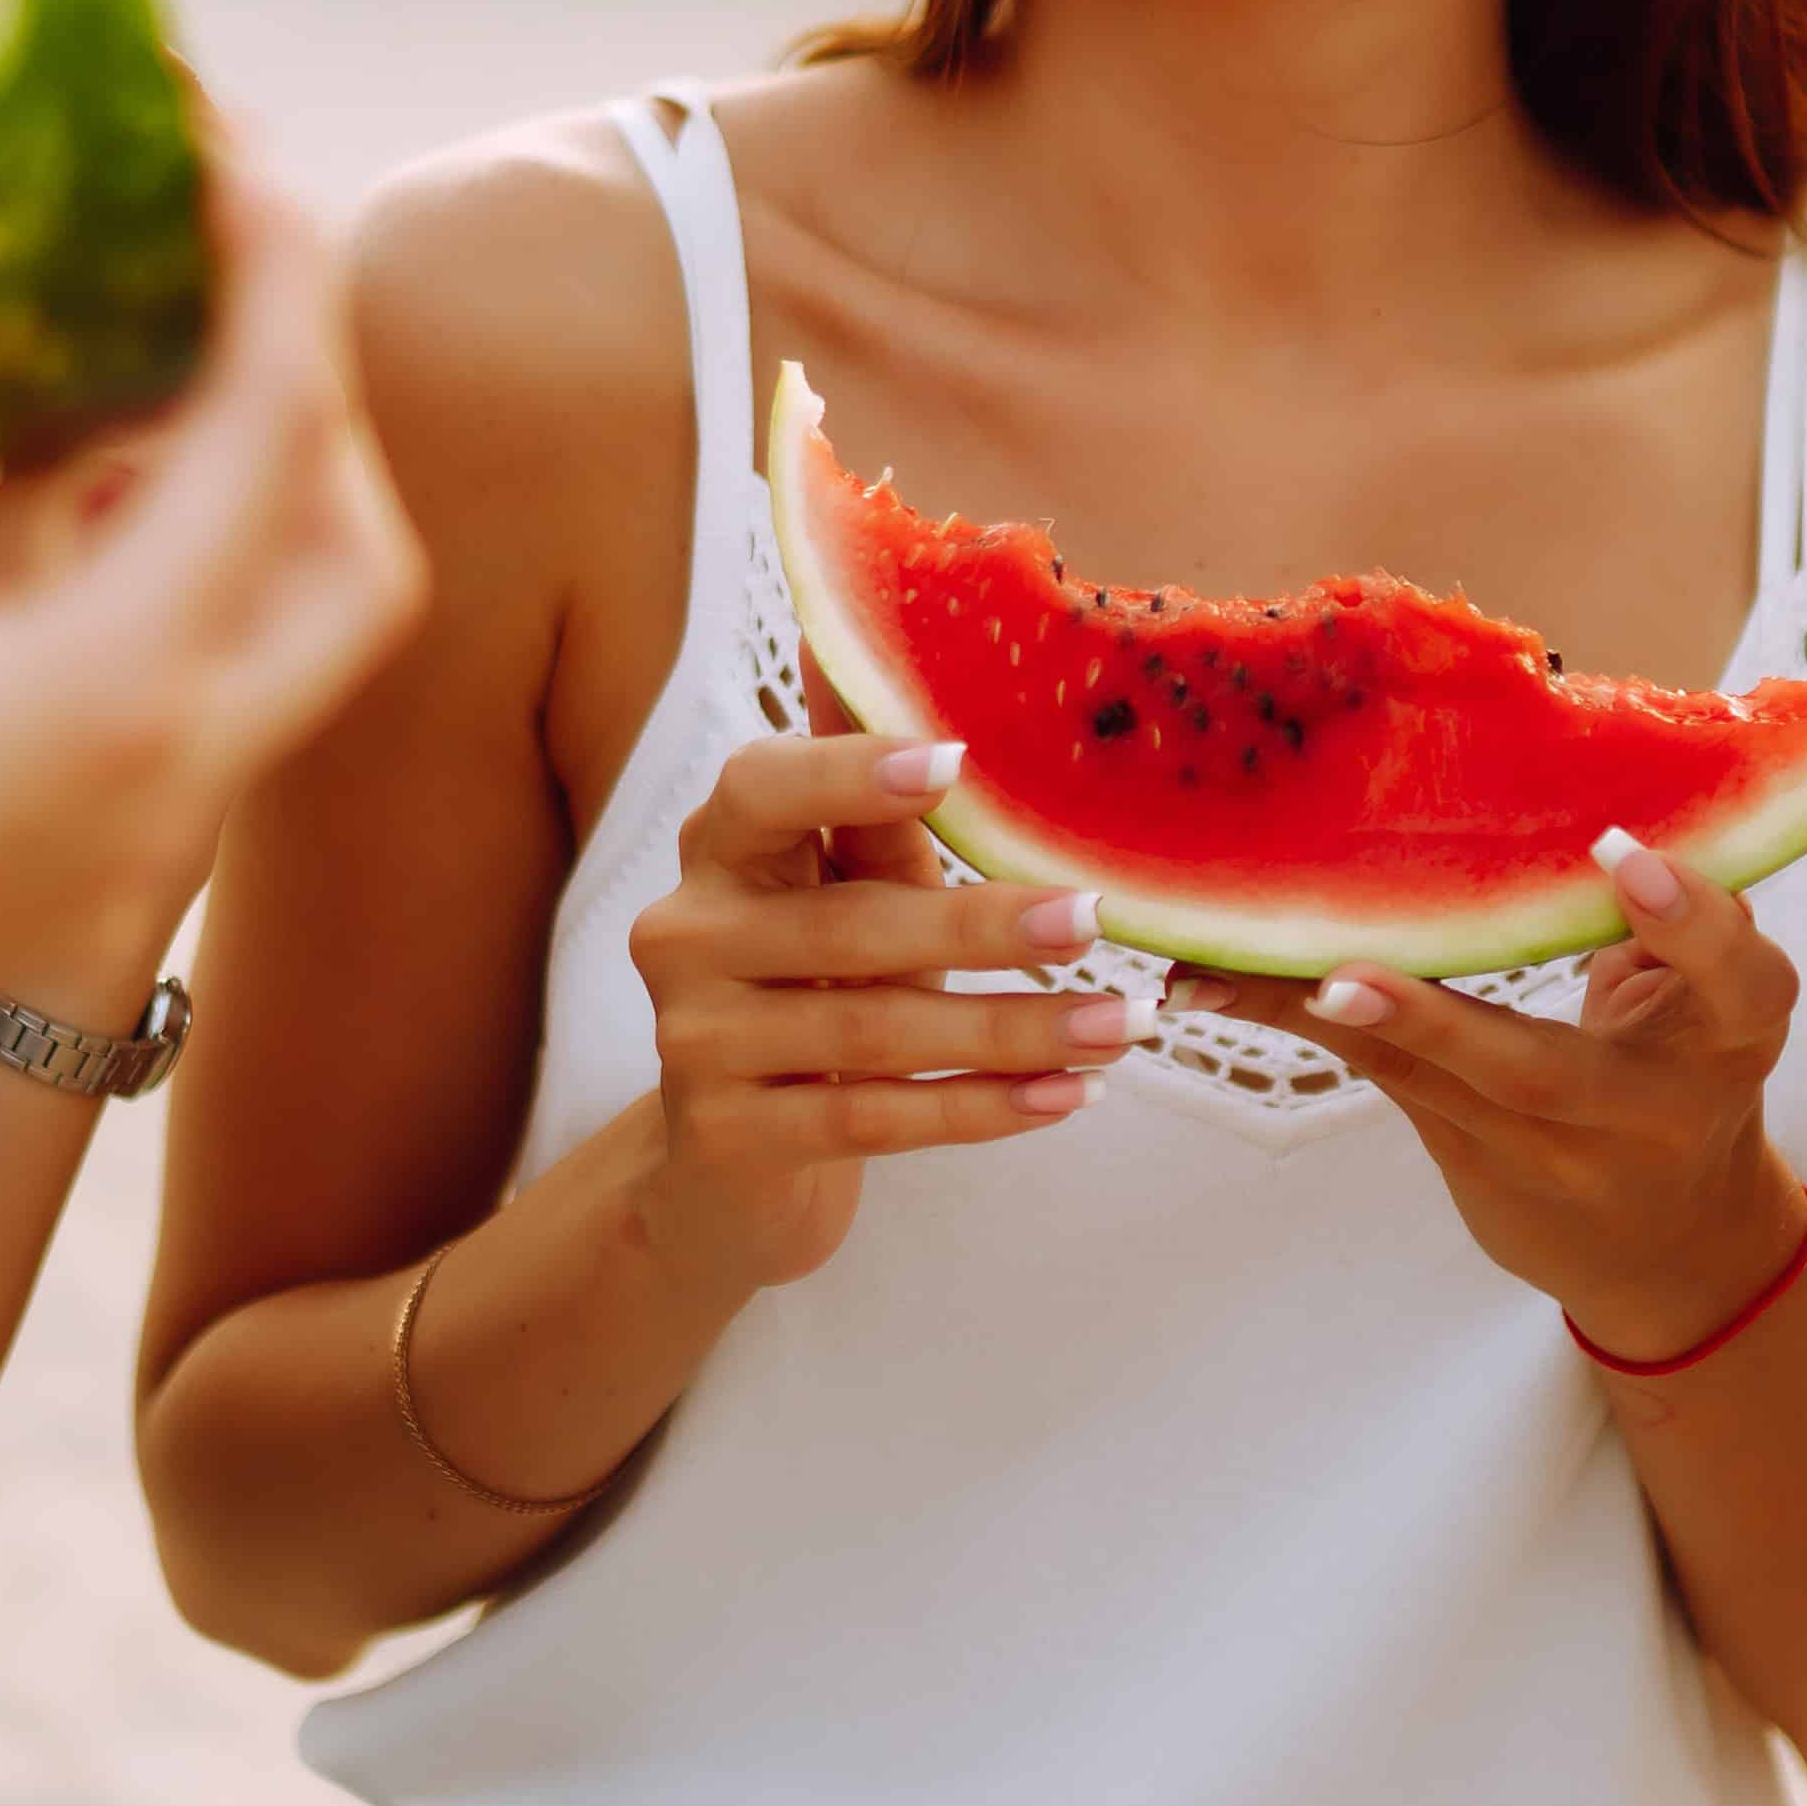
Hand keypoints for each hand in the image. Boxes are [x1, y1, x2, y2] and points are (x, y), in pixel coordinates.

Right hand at [0, 273, 410, 1018]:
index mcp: (106, 698)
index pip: (271, 438)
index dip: (271, 269)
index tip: (230, 147)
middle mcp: (159, 787)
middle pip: (345, 562)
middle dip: (300, 412)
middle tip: (195, 285)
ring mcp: (123, 852)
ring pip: (264, 642)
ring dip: (212, 501)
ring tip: (79, 370)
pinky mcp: (65, 880)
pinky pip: (164, 705)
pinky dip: (124, 589)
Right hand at [616, 732, 1151, 1296]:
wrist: (733, 1154)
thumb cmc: (818, 985)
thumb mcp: (845, 887)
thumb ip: (873, 800)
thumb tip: (900, 652)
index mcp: (719, 846)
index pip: (763, 790)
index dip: (851, 773)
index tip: (956, 761)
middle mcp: (687, 935)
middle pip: (847, 927)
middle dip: (981, 927)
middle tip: (1092, 919)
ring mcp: (696, 1040)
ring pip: (874, 1032)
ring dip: (1012, 1030)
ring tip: (1119, 1026)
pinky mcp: (726, 1135)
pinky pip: (872, 1120)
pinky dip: (978, 1108)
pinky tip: (1064, 1094)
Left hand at [1203, 830, 1806, 1364]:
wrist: (1673, 1248)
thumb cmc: (1689, 1069)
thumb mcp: (1718, 999)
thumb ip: (1688, 916)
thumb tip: (1630, 790)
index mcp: (1731, 1040)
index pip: (1735, 981)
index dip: (1684, 921)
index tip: (1619, 851)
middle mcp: (1640, 1110)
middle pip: (1536, 1070)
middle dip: (1436, 1025)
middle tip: (1342, 983)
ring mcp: (1547, 1153)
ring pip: (1421, 1077)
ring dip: (1310, 1016)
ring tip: (1210, 973)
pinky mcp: (1470, 1162)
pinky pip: (1380, 1077)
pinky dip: (1295, 1022)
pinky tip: (1209, 987)